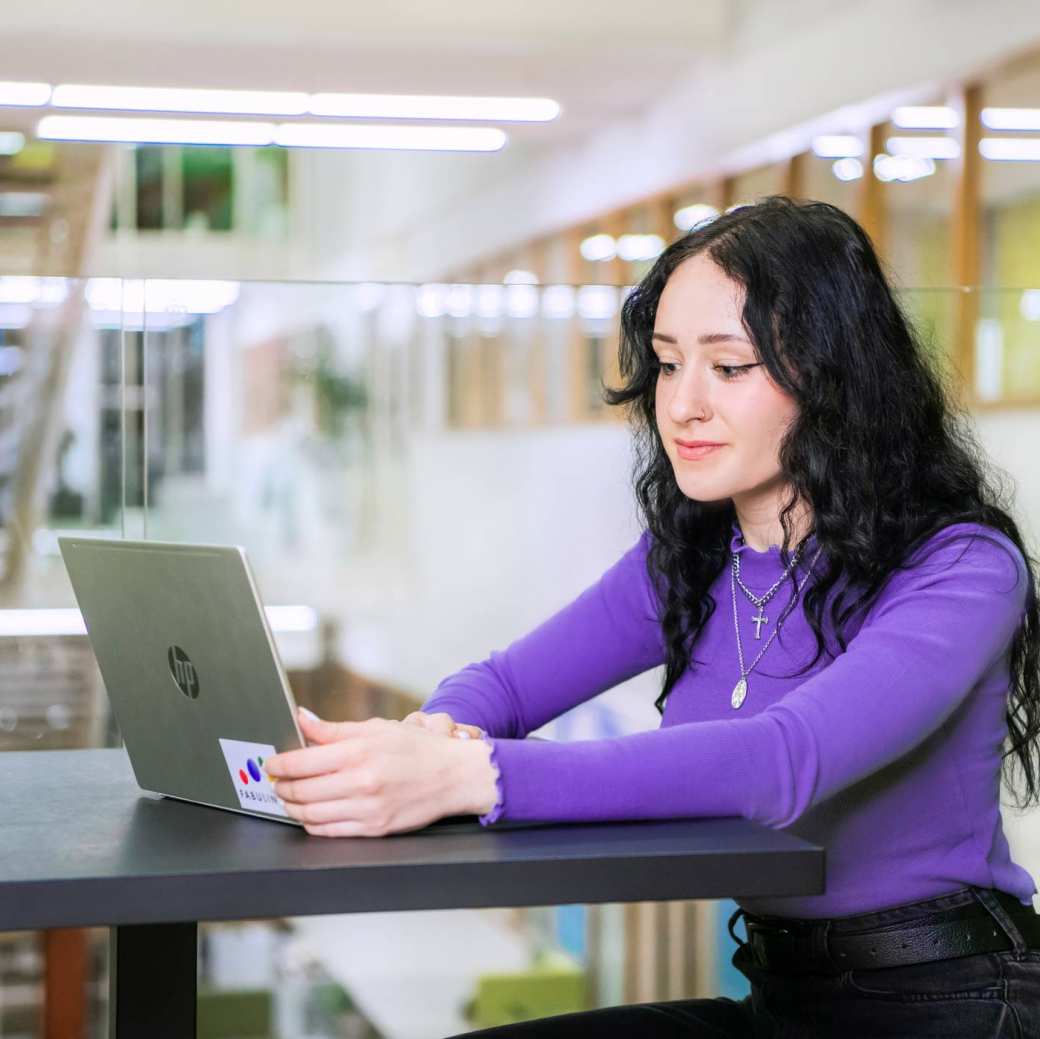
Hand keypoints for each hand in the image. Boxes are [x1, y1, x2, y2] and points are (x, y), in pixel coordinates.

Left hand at [265, 707, 497, 836]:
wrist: (454, 776)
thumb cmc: (418, 749)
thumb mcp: (377, 728)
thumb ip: (333, 729)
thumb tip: (302, 719)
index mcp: (358, 751)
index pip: (301, 762)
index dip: (279, 764)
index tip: (272, 764)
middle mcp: (360, 781)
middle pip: (301, 790)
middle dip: (281, 786)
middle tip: (277, 781)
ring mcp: (367, 808)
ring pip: (310, 814)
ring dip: (293, 807)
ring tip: (290, 797)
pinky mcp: (374, 828)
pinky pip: (329, 831)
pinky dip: (311, 823)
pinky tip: (310, 814)